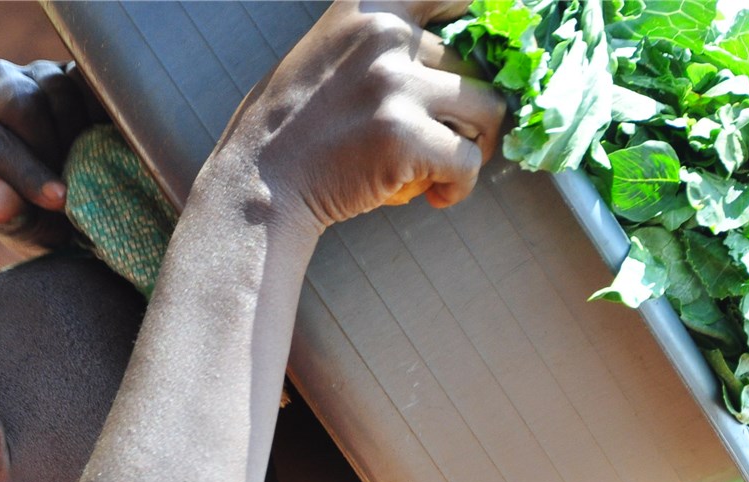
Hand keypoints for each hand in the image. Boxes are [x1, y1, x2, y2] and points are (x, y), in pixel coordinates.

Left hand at [0, 59, 106, 251]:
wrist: (72, 202)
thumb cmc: (36, 217)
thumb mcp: (24, 231)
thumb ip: (10, 219)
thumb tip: (0, 199)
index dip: (25, 171)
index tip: (59, 201)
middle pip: (21, 103)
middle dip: (51, 148)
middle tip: (74, 186)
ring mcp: (36, 74)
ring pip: (59, 88)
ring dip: (79, 133)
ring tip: (89, 169)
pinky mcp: (73, 71)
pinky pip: (90, 81)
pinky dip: (102, 113)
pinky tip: (108, 143)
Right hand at [219, 1, 506, 230]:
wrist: (259, 183)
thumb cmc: (299, 125)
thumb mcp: (334, 50)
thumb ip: (389, 38)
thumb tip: (463, 41)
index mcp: (371, 5)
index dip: (480, 21)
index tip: (476, 53)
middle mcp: (385, 34)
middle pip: (478, 65)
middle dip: (473, 111)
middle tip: (448, 141)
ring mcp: (395, 85)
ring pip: (488, 110)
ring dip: (477, 145)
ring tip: (442, 168)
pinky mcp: (404, 138)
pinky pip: (469, 162)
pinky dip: (461, 186)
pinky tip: (436, 195)